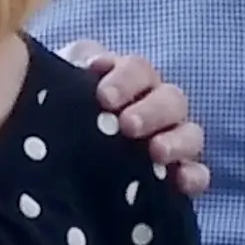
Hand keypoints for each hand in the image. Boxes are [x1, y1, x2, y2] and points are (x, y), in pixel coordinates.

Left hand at [61, 39, 210, 194]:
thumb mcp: (60, 80)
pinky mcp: (174, 178)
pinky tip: (181, 181)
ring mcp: (170, 143)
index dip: (126, 80)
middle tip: (128, 126)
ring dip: (178, 141)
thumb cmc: (58, 112)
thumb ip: (76, 63)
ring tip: (157, 152)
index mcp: (130, 81)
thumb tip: (91, 62)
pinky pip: (197, 175)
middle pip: (171, 99)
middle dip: (152, 111)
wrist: (46, 159)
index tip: (104, 98)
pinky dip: (194, 176)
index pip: (139, 70)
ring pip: (190, 134)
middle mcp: (156, 108)